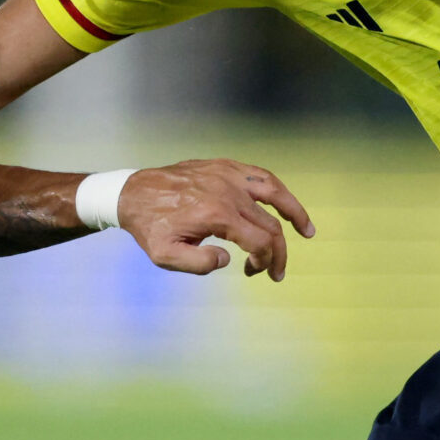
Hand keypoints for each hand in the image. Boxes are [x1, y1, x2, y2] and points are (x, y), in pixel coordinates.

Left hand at [119, 159, 315, 279]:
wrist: (132, 193)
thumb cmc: (150, 227)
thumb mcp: (165, 256)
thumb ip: (199, 264)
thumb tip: (229, 259)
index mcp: (216, 215)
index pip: (259, 241)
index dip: (266, 261)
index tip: (256, 273)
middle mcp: (227, 191)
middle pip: (270, 223)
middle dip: (278, 251)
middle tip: (275, 271)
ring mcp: (227, 175)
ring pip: (274, 191)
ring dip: (294, 211)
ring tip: (307, 230)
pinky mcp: (224, 166)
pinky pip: (259, 175)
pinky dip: (277, 190)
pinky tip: (283, 203)